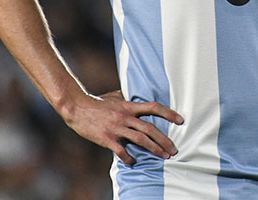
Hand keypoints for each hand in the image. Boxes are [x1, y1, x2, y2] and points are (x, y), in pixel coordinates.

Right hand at [61, 90, 183, 164]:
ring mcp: (117, 128)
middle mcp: (126, 117)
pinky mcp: (107, 138)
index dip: (169, 113)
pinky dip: (129, 157)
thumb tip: (135, 96)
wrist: (77, 108)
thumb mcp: (114, 96)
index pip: (153, 107)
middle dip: (165, 140)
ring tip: (164, 156)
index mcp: (129, 106)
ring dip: (155, 149)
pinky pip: (121, 150)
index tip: (181, 120)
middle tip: (174, 149)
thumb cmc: (96, 102)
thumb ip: (127, 98)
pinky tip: (133, 162)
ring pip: (141, 140)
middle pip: (150, 129)